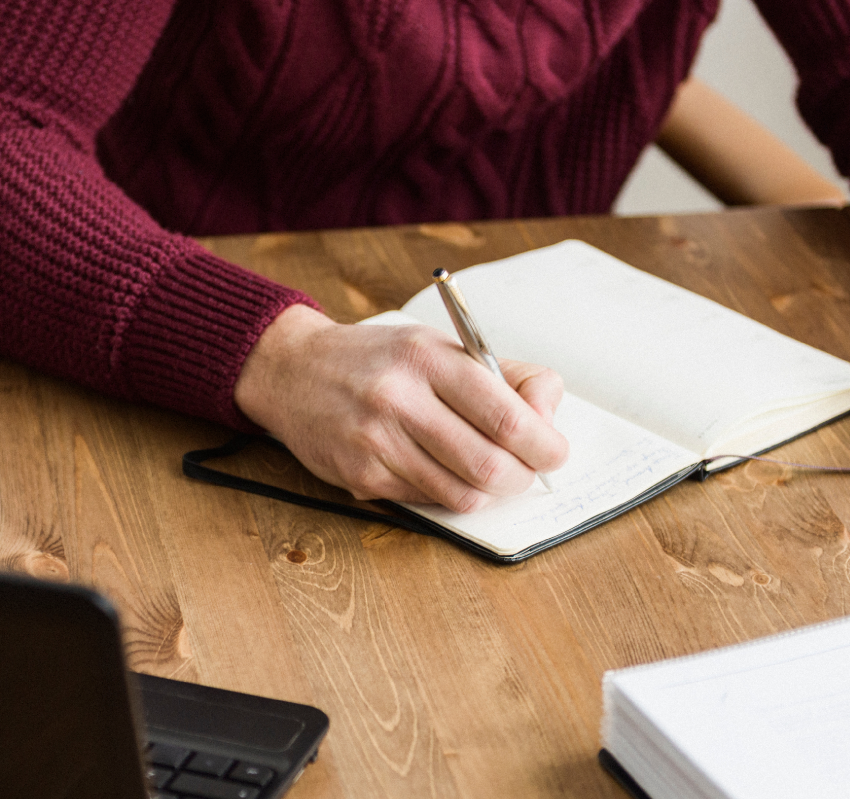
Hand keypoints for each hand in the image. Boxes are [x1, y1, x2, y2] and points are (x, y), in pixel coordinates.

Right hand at [233, 305, 569, 511]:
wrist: (294, 370)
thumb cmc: (381, 360)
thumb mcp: (441, 347)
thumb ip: (504, 376)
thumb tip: (548, 414)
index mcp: (429, 359)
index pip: (506, 415)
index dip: (544, 444)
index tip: (555, 450)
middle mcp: (400, 399)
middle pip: (489, 464)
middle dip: (523, 476)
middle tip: (528, 469)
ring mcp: (376, 442)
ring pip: (463, 494)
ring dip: (490, 491)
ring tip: (490, 472)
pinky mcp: (359, 477)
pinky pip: (429, 501)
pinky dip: (452, 494)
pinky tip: (446, 471)